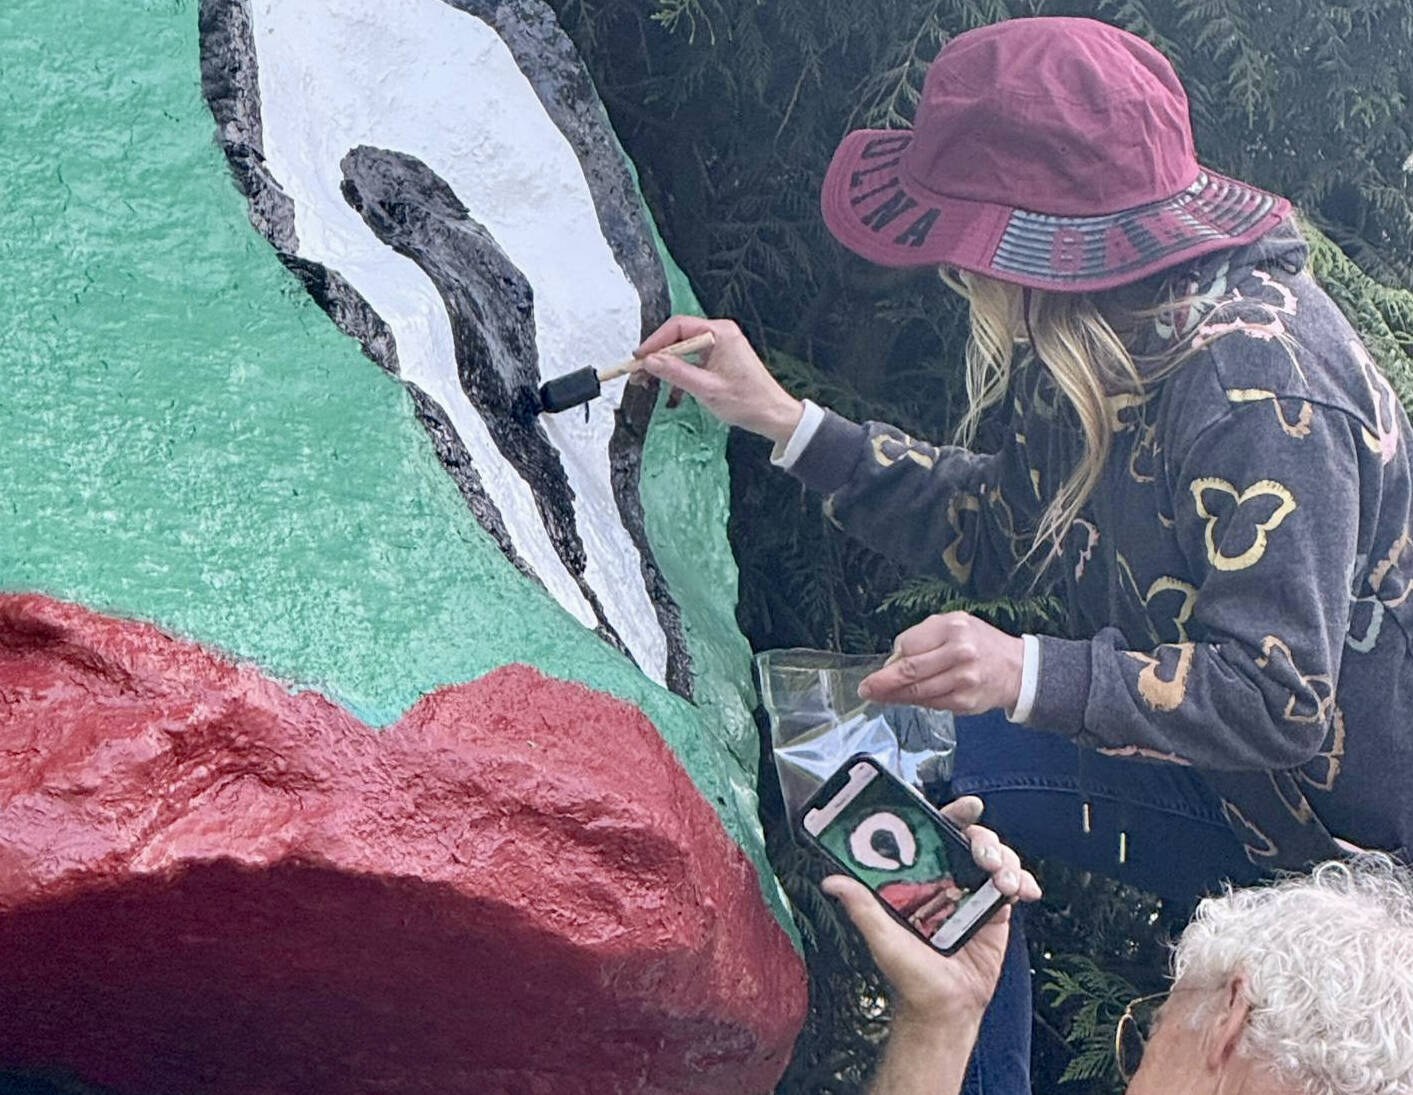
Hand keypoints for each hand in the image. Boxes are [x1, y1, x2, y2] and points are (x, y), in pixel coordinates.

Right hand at [635, 315, 803, 443]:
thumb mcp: (706, 388)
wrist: (772, 415)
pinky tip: (670, 388)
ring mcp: (720, 346)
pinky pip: (692, 359)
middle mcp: (720, 334)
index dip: (654, 342)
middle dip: (657, 355)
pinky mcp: (720, 358)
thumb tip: (650, 361)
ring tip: (648, 381)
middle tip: (638, 372)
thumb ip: (676, 372)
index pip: (677, 327)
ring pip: (683, 349)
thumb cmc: (748, 401)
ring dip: (666, 365)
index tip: (639, 358)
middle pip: (678, 336)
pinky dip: (679, 371)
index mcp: (720, 333)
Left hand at [823, 796, 1041, 1025]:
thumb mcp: (882, 940)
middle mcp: (945, 881)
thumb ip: (862, 907)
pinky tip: (1025, 892)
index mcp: (918, 879)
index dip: (951, 814)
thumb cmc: (909, 977)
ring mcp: (972, 893)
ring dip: (1006, 860)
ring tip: (1002, 884)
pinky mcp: (995, 912)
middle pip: (970, 839)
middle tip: (984, 855)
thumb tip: (832, 882)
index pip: (935, 834)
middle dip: (984, 838)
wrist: (945, 1009)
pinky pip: (1015, 884)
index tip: (967, 807)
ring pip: (996, 857)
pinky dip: (1024, 881)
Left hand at [858, 611, 1022, 713]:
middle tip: (865, 688)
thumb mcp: (955, 625)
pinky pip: (930, 703)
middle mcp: (960, 653)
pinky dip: (913, 702)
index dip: (894, 656)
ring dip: (893, 695)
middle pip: (910, 670)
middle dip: (882, 681)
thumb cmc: (979, 644)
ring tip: (876, 695)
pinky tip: (902, 700)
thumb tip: (892, 661)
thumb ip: (923, 638)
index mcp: (954, 628)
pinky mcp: (964, 701)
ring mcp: (963, 679)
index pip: (909, 644)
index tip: (885, 664)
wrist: (1016, 668)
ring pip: (917, 691)